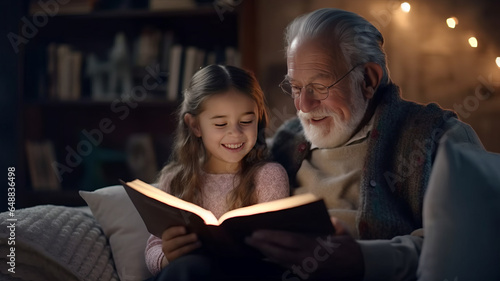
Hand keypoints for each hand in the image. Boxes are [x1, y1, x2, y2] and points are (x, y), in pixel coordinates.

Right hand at [161, 226, 201, 263]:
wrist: (175, 253)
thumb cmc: (181, 238)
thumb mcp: (180, 233)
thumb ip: (185, 228)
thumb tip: (195, 222)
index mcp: (166, 235)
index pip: (170, 232)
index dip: (177, 230)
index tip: (185, 229)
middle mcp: (165, 246)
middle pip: (175, 242)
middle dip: (186, 239)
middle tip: (196, 236)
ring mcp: (169, 255)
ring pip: (179, 251)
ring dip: (190, 247)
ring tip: (199, 243)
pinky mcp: (174, 262)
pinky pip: (182, 258)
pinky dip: (190, 254)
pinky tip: (197, 250)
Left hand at [245, 217, 363, 280]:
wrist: (360, 266)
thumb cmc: (348, 245)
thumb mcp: (339, 229)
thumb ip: (326, 221)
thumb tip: (313, 214)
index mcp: (316, 246)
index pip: (288, 241)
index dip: (270, 238)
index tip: (256, 232)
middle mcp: (309, 260)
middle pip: (280, 253)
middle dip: (262, 246)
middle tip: (247, 239)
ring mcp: (308, 271)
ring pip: (282, 263)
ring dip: (266, 254)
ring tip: (253, 245)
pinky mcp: (308, 278)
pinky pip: (288, 269)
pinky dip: (276, 261)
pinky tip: (267, 255)